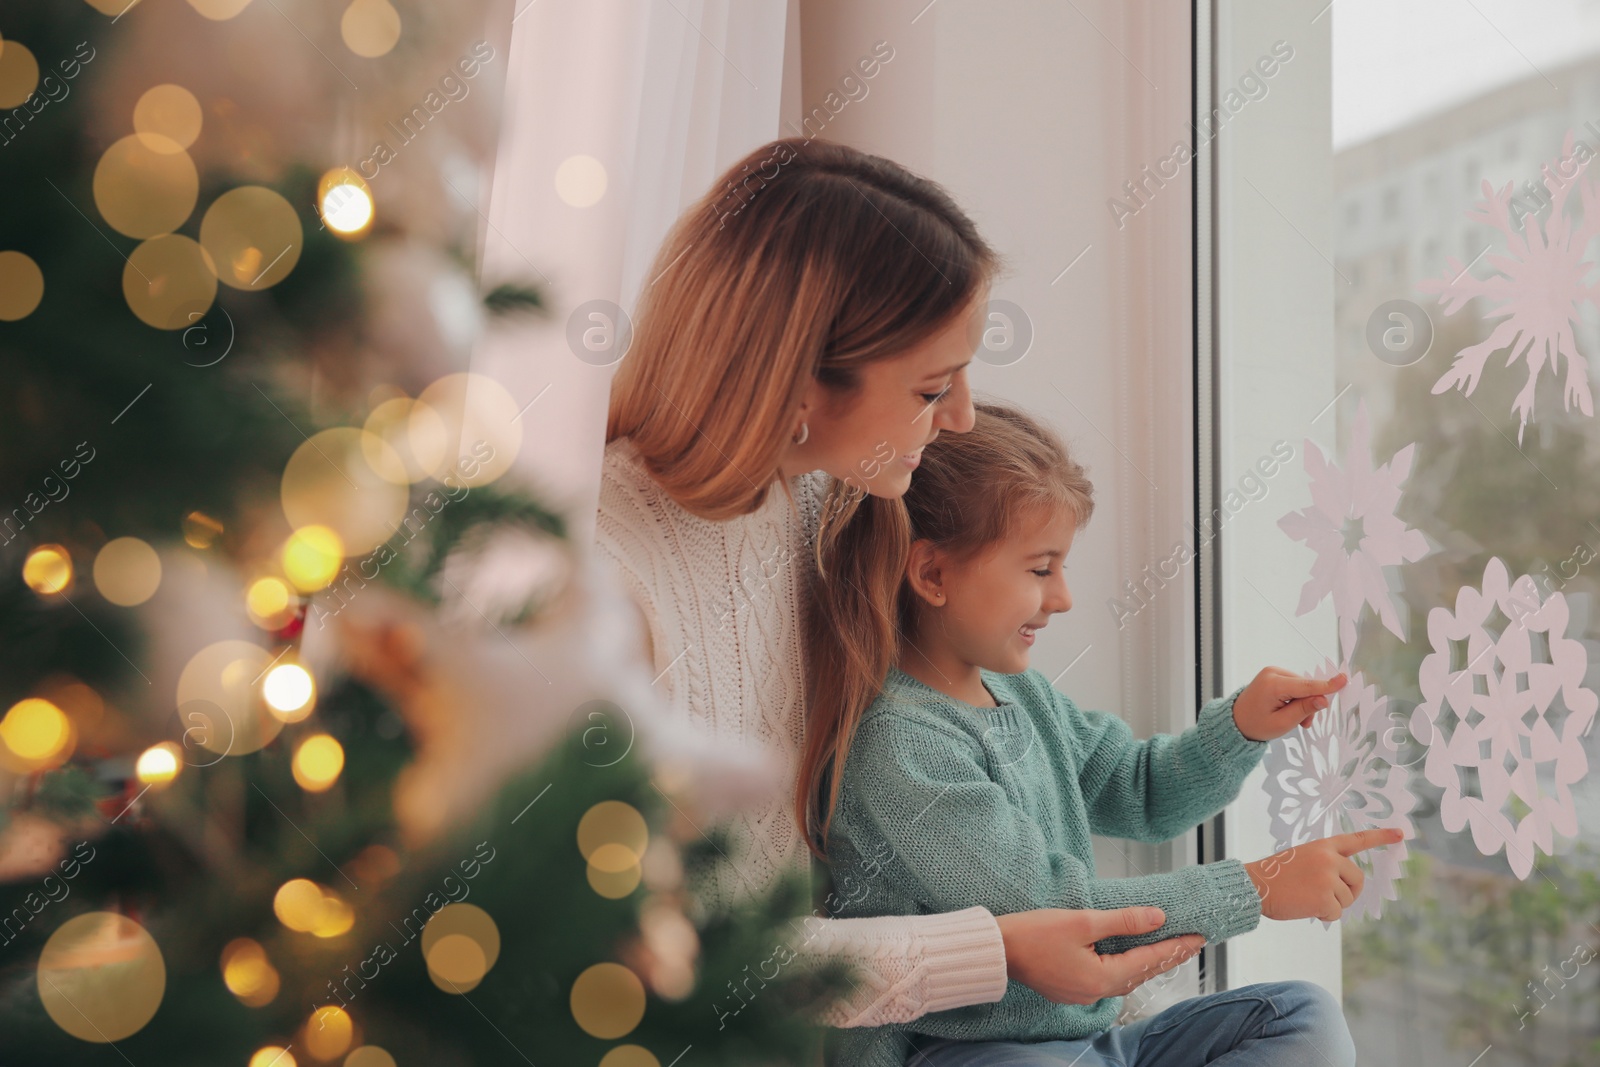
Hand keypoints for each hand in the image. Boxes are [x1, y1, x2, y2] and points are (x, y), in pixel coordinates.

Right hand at [995, 907, 1204, 1003]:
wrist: (997, 950)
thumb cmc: (1033, 933)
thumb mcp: (1082, 921)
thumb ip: (1123, 921)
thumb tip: (1157, 917)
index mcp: (1101, 978)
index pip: (1149, 961)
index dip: (1175, 947)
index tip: (1198, 937)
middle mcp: (1096, 992)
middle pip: (1141, 972)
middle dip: (1167, 955)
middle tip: (1192, 942)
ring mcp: (1082, 993)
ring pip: (1125, 976)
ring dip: (1147, 961)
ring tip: (1169, 947)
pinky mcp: (1071, 987)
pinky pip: (1108, 977)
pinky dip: (1126, 964)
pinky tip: (1131, 954)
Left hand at [1232, 667, 1347, 740]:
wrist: (1236, 721)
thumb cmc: (1256, 725)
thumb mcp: (1282, 723)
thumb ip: (1304, 710)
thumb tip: (1323, 699)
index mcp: (1272, 685)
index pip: (1306, 685)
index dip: (1327, 685)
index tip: (1344, 679)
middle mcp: (1273, 673)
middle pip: (1306, 687)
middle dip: (1309, 705)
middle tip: (1302, 724)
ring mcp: (1273, 672)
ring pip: (1303, 687)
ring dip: (1303, 703)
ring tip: (1293, 719)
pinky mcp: (1275, 674)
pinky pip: (1296, 685)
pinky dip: (1296, 698)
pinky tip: (1289, 709)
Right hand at [1244, 828, 1404, 921]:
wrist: (1255, 885)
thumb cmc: (1276, 876)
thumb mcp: (1303, 860)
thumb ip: (1326, 866)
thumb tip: (1344, 889)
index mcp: (1323, 846)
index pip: (1357, 839)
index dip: (1381, 837)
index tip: (1401, 833)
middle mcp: (1329, 859)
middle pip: (1358, 880)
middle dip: (1348, 893)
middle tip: (1329, 898)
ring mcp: (1328, 877)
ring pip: (1346, 899)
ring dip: (1331, 905)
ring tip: (1307, 899)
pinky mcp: (1325, 897)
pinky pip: (1336, 913)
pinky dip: (1324, 916)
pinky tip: (1307, 909)